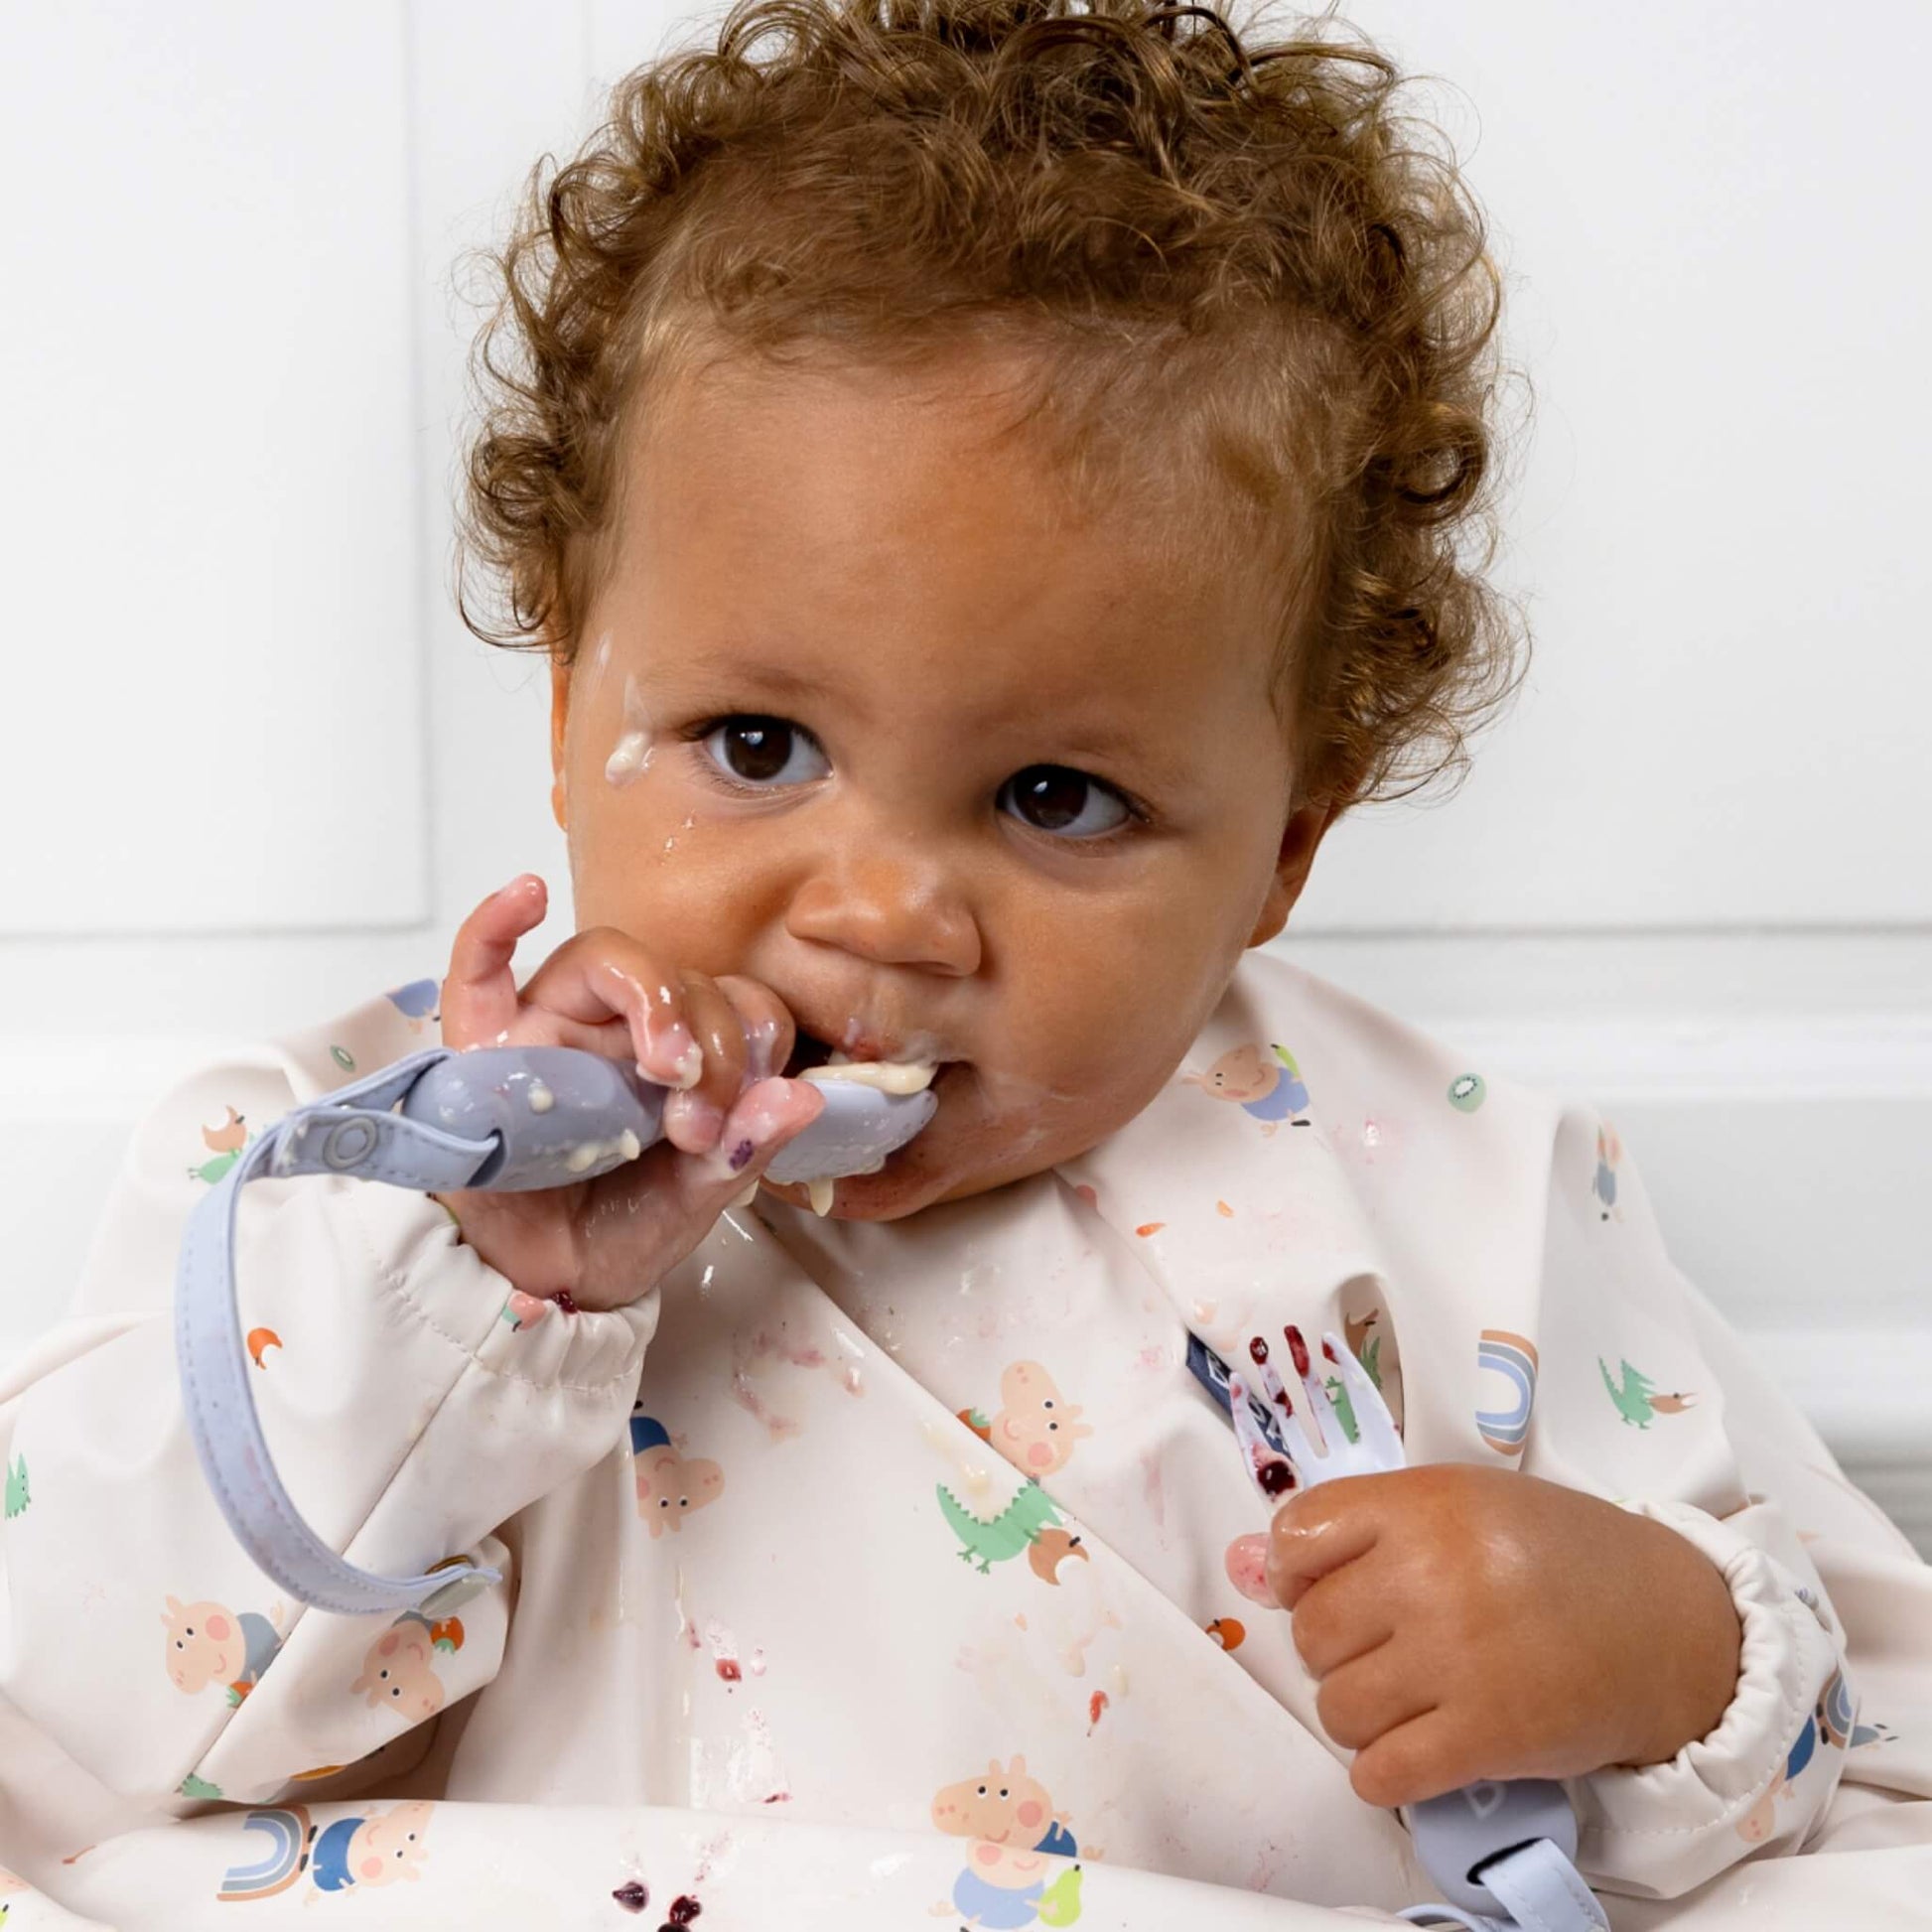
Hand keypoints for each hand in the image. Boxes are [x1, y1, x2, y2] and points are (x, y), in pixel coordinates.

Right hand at [427, 874, 823, 1311]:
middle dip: (711, 1037)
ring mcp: (546, 1030)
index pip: (732, 1000)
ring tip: (667, 1063)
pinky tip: (525, 895)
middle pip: (673, 973)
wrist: (546, 1287)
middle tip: (699, 1124)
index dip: (751, 1042)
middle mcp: (617, 1028)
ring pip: (599, 960)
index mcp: (679, 1051)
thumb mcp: (699, 1196)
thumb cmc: (620, 1230)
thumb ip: (747, 1145)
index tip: (738, 1120)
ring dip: (648, 997)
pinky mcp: (478, 1052)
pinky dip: (492, 925)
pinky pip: (474, 970)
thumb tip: (806, 1096)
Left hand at [1265, 1464, 1742, 1808]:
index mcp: (1424, 1504)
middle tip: (1383, 1646)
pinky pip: (1381, 1773)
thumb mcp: (1461, 1507)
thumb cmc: (1555, 1554)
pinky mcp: (1488, 1736)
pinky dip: (1383, 1773)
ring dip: (1358, 1713)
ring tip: (1404, 1698)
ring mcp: (1458, 1657)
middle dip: (1335, 1647)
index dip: (1297, 1570)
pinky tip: (1412, 1750)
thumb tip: (1247, 1567)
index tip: (1325, 1585)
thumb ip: (1358, 1528)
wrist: (1667, 1623)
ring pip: (1337, 1706)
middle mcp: (1433, 1574)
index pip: (1297, 1536)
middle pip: (1311, 1630)